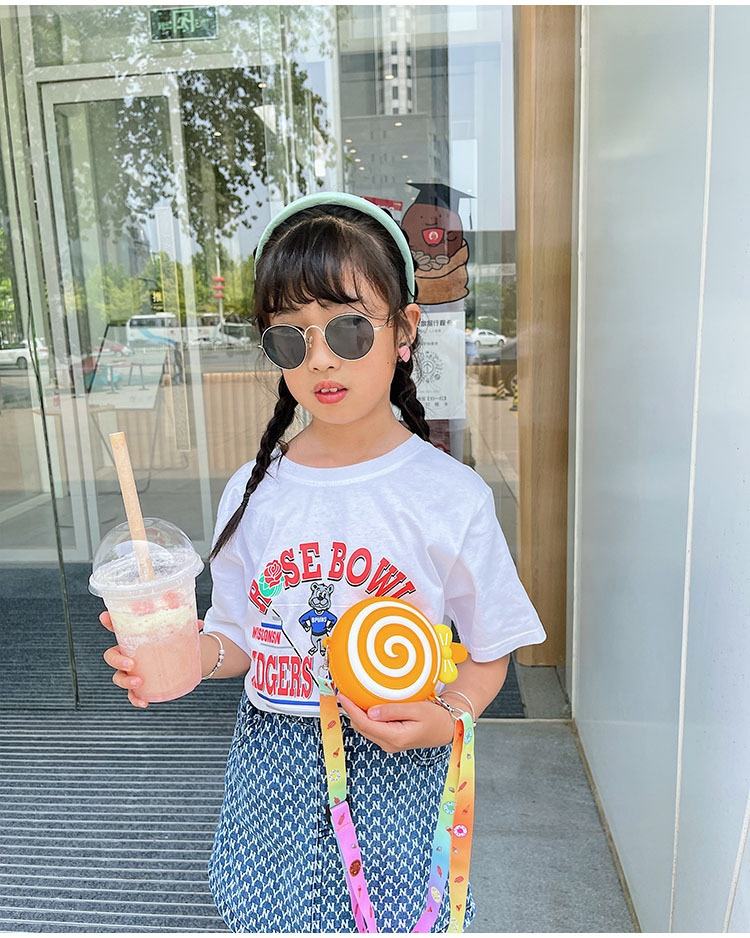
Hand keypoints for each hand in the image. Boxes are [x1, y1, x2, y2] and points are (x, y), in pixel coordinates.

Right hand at [99, 610, 202, 708]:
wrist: (186, 660)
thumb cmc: (178, 641)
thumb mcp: (182, 630)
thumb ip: (189, 626)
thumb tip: (200, 623)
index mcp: (135, 636)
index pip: (118, 627)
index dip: (109, 622)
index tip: (105, 617)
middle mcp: (129, 653)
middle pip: (111, 656)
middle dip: (116, 660)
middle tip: (131, 664)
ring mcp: (132, 671)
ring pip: (118, 677)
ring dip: (124, 681)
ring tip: (139, 682)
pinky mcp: (140, 685)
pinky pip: (132, 694)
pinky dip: (135, 699)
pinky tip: (144, 702)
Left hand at [336, 693, 455, 753]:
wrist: (448, 728)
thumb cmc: (436, 718)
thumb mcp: (417, 709)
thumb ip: (393, 710)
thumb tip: (370, 711)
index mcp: (395, 737)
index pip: (364, 723)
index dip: (350, 709)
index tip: (342, 695)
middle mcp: (389, 744)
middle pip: (361, 727)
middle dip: (350, 711)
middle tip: (344, 692)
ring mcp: (389, 744)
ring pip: (365, 729)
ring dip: (357, 714)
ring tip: (352, 696)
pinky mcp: (391, 740)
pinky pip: (373, 728)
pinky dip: (366, 717)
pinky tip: (366, 705)